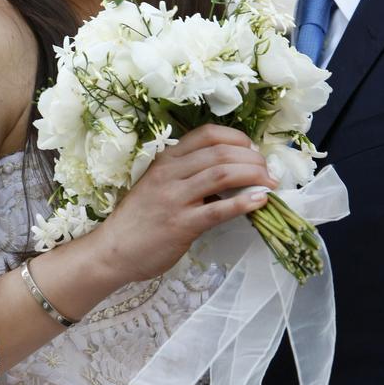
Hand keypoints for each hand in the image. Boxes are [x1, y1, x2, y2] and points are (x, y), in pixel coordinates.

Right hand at [91, 124, 273, 283]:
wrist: (113, 250)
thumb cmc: (141, 217)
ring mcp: (175, 198)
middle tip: (268, 170)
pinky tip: (260, 201)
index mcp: (167, 159)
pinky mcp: (181, 225)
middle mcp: (171, 173)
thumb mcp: (159, 183)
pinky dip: (245, 203)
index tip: (252, 149)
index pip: (207, 134)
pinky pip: (219, 210)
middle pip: (220, 152)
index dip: (236, 137)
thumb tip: (232, 169)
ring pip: (222, 174)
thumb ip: (188, 173)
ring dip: (253, 175)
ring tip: (270, 183)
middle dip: (252, 158)